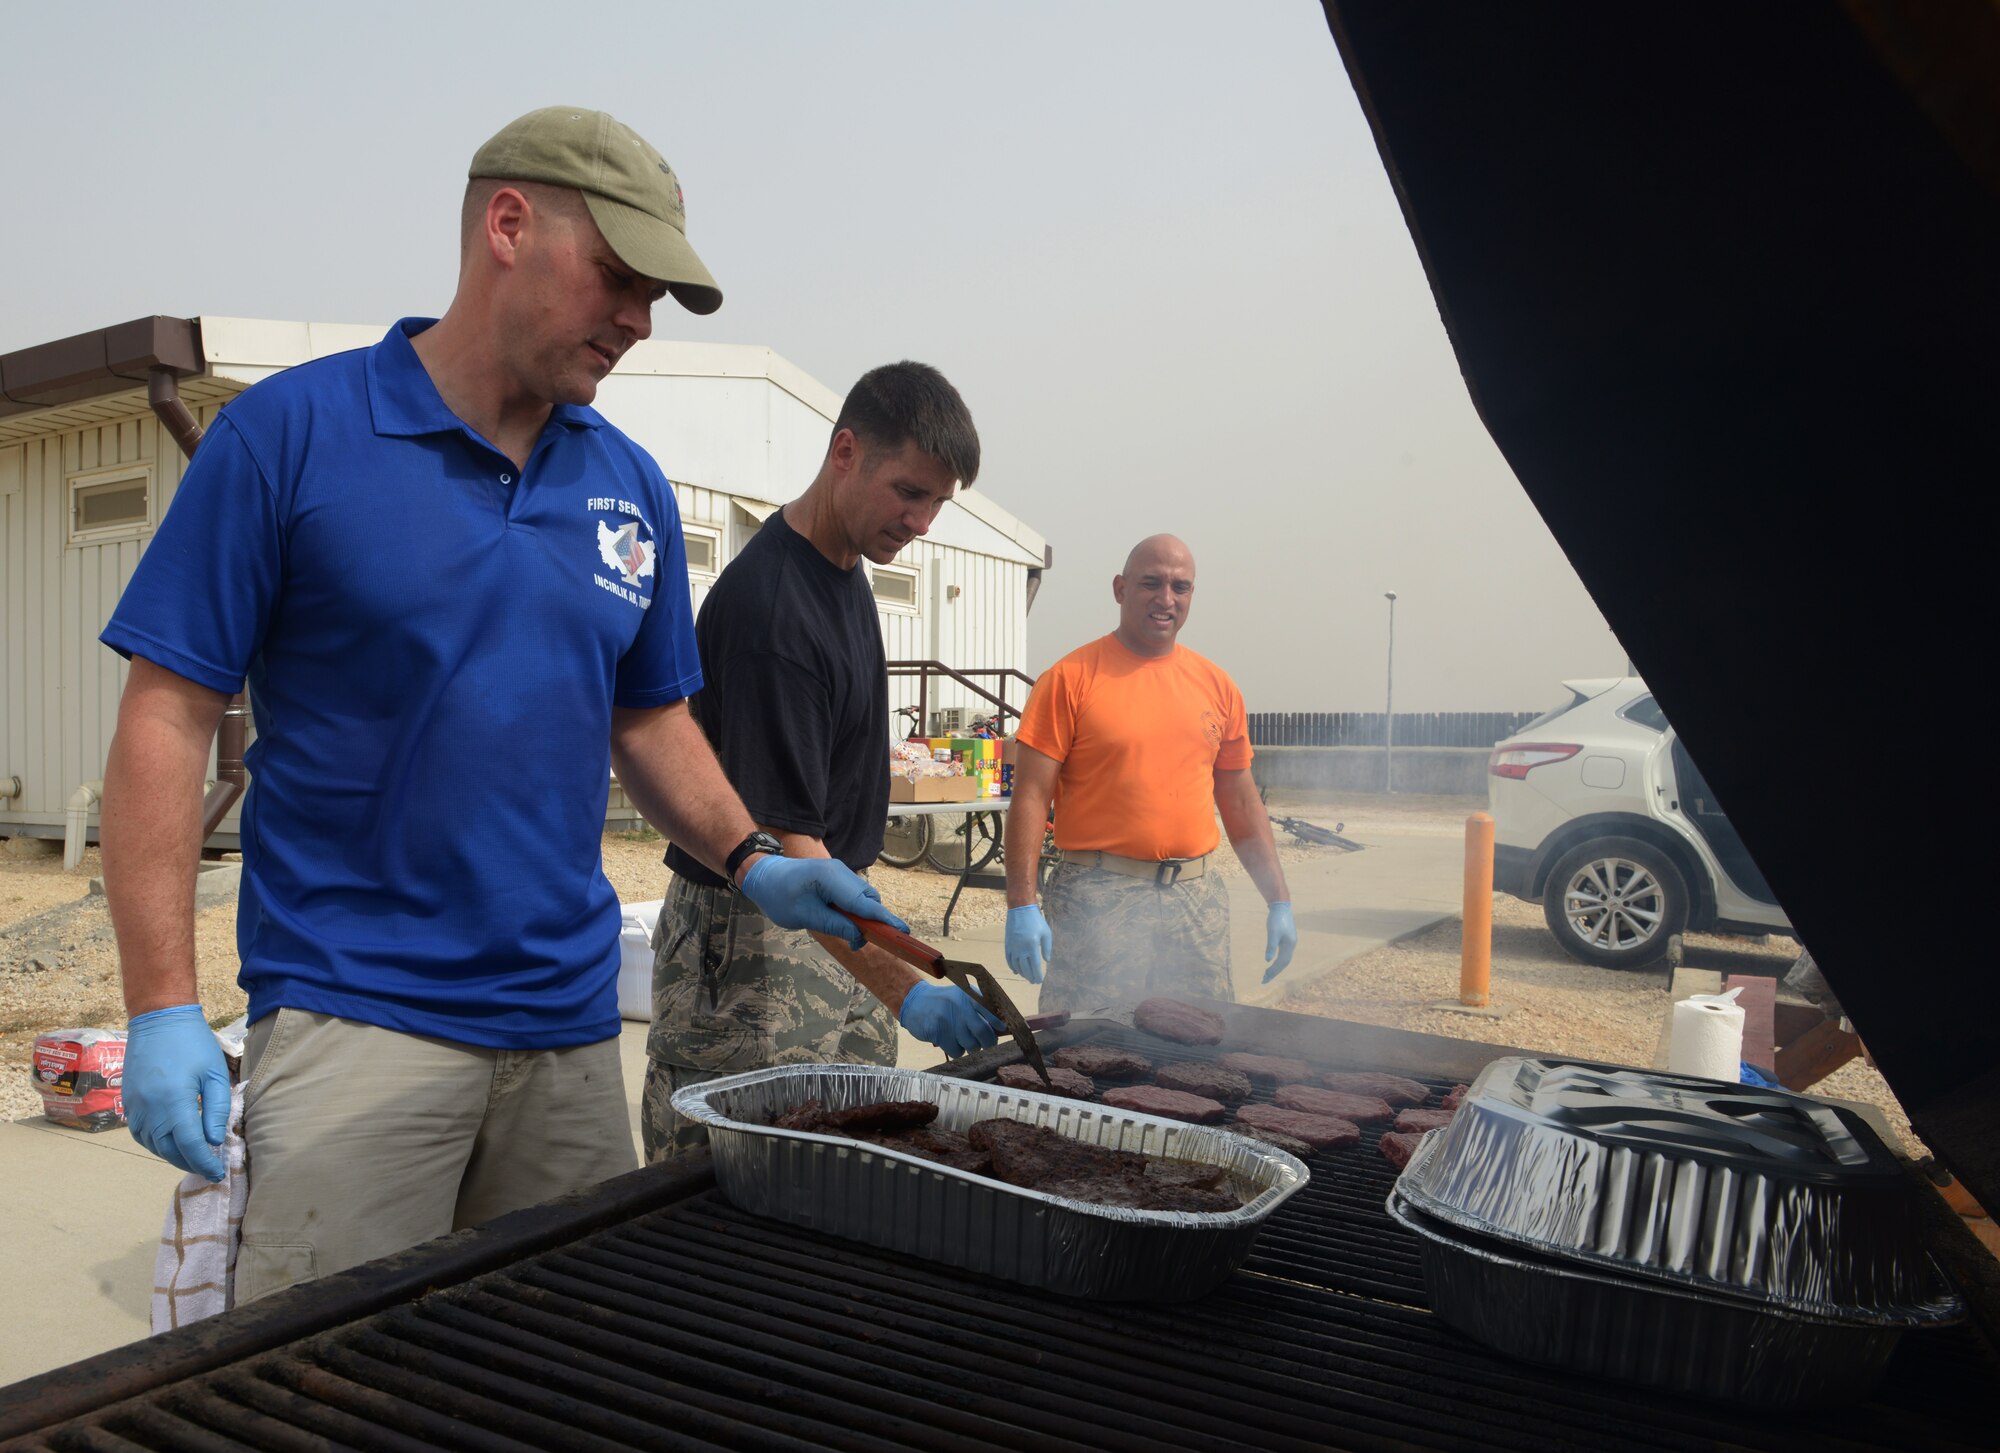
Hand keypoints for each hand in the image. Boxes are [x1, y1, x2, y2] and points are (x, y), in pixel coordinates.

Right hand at [123, 1004, 229, 1181]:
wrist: (158, 1018)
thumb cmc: (193, 1043)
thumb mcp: (214, 1074)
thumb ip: (215, 1109)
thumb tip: (215, 1141)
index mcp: (173, 1101)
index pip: (189, 1144)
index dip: (204, 1161)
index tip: (218, 1172)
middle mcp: (148, 1109)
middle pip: (169, 1149)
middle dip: (190, 1163)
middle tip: (209, 1169)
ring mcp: (134, 1106)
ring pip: (152, 1145)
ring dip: (172, 1156)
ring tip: (193, 1158)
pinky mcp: (127, 1101)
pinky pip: (139, 1133)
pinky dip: (155, 1144)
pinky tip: (171, 1144)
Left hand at [740, 855, 909, 948]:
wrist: (764, 876)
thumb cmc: (779, 896)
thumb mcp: (804, 916)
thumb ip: (834, 925)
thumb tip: (859, 935)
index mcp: (832, 878)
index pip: (864, 902)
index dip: (884, 919)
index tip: (902, 932)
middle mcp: (841, 872)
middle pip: (869, 899)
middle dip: (872, 921)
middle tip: (859, 943)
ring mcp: (841, 873)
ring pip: (863, 898)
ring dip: (862, 917)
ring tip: (850, 936)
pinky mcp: (838, 879)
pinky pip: (854, 895)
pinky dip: (854, 911)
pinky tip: (844, 923)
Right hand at [898, 981, 1003, 1058]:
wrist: (915, 1002)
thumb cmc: (944, 1003)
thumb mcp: (961, 997)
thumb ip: (979, 1008)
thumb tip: (1000, 1027)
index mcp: (968, 995)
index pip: (990, 1010)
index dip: (998, 1023)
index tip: (1003, 1029)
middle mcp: (959, 1006)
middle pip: (982, 1031)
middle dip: (988, 1042)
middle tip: (987, 1043)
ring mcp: (948, 1020)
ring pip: (971, 1044)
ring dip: (971, 1047)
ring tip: (964, 1039)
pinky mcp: (938, 1033)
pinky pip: (956, 1051)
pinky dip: (957, 1051)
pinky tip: (951, 1042)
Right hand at [1004, 905, 1050, 984]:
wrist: (1020, 909)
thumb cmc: (1036, 920)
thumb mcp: (1046, 933)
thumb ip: (1047, 948)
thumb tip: (1047, 960)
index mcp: (1032, 946)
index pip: (1035, 966)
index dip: (1037, 975)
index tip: (1040, 981)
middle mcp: (1021, 949)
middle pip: (1025, 968)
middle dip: (1030, 976)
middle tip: (1034, 981)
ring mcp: (1013, 947)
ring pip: (1017, 965)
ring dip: (1022, 973)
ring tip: (1027, 977)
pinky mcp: (1008, 945)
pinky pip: (1009, 959)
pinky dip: (1013, 967)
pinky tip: (1017, 971)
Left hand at [1262, 902, 1297, 982]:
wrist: (1281, 906)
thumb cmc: (1276, 919)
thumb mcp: (1272, 933)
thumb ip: (1271, 946)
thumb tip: (1267, 960)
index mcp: (1290, 945)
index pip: (1282, 962)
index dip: (1274, 970)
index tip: (1265, 977)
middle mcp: (1291, 945)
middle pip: (1284, 963)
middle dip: (1275, 972)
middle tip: (1264, 980)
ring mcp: (1290, 942)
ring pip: (1284, 959)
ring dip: (1276, 967)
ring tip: (1266, 973)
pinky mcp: (1286, 939)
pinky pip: (1283, 954)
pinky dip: (1277, 960)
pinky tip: (1271, 962)